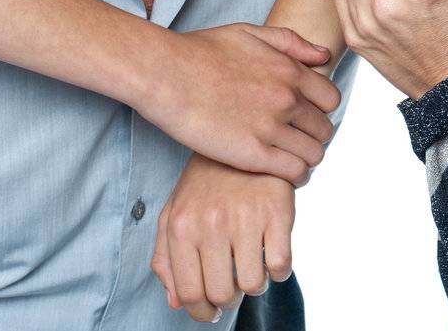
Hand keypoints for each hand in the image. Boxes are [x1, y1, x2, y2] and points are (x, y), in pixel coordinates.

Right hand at [133, 24, 340, 184]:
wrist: (165, 74)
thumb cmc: (201, 51)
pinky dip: (296, 176)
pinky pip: (294, 172)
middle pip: (325, 128)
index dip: (321, 109)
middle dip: (314, 135)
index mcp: (290, 71)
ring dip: (306, 157)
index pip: (331, 99)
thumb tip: (324, 55)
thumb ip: (291, 43)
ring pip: (314, 154)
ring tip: (291, 158)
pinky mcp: (252, 154)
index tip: (307, 115)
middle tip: (297, 139)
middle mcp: (287, 99)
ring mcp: (271, 127)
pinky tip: (285, 174)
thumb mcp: (250, 33)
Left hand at [152, 154, 294, 323]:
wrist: (242, 134)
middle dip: (229, 299)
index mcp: (181, 227)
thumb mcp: (174, 214)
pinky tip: (272, 253)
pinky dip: (279, 270)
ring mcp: (245, 217)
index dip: (201, 312)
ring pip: (253, 284)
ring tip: (253, 265)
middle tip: (233, 285)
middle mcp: (210, 224)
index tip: (211, 311)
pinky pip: (281, 265)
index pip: (189, 293)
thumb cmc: (206, 183)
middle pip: (222, 293)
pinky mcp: (277, 211)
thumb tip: (176, 302)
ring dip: (256, 284)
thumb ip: (166, 259)